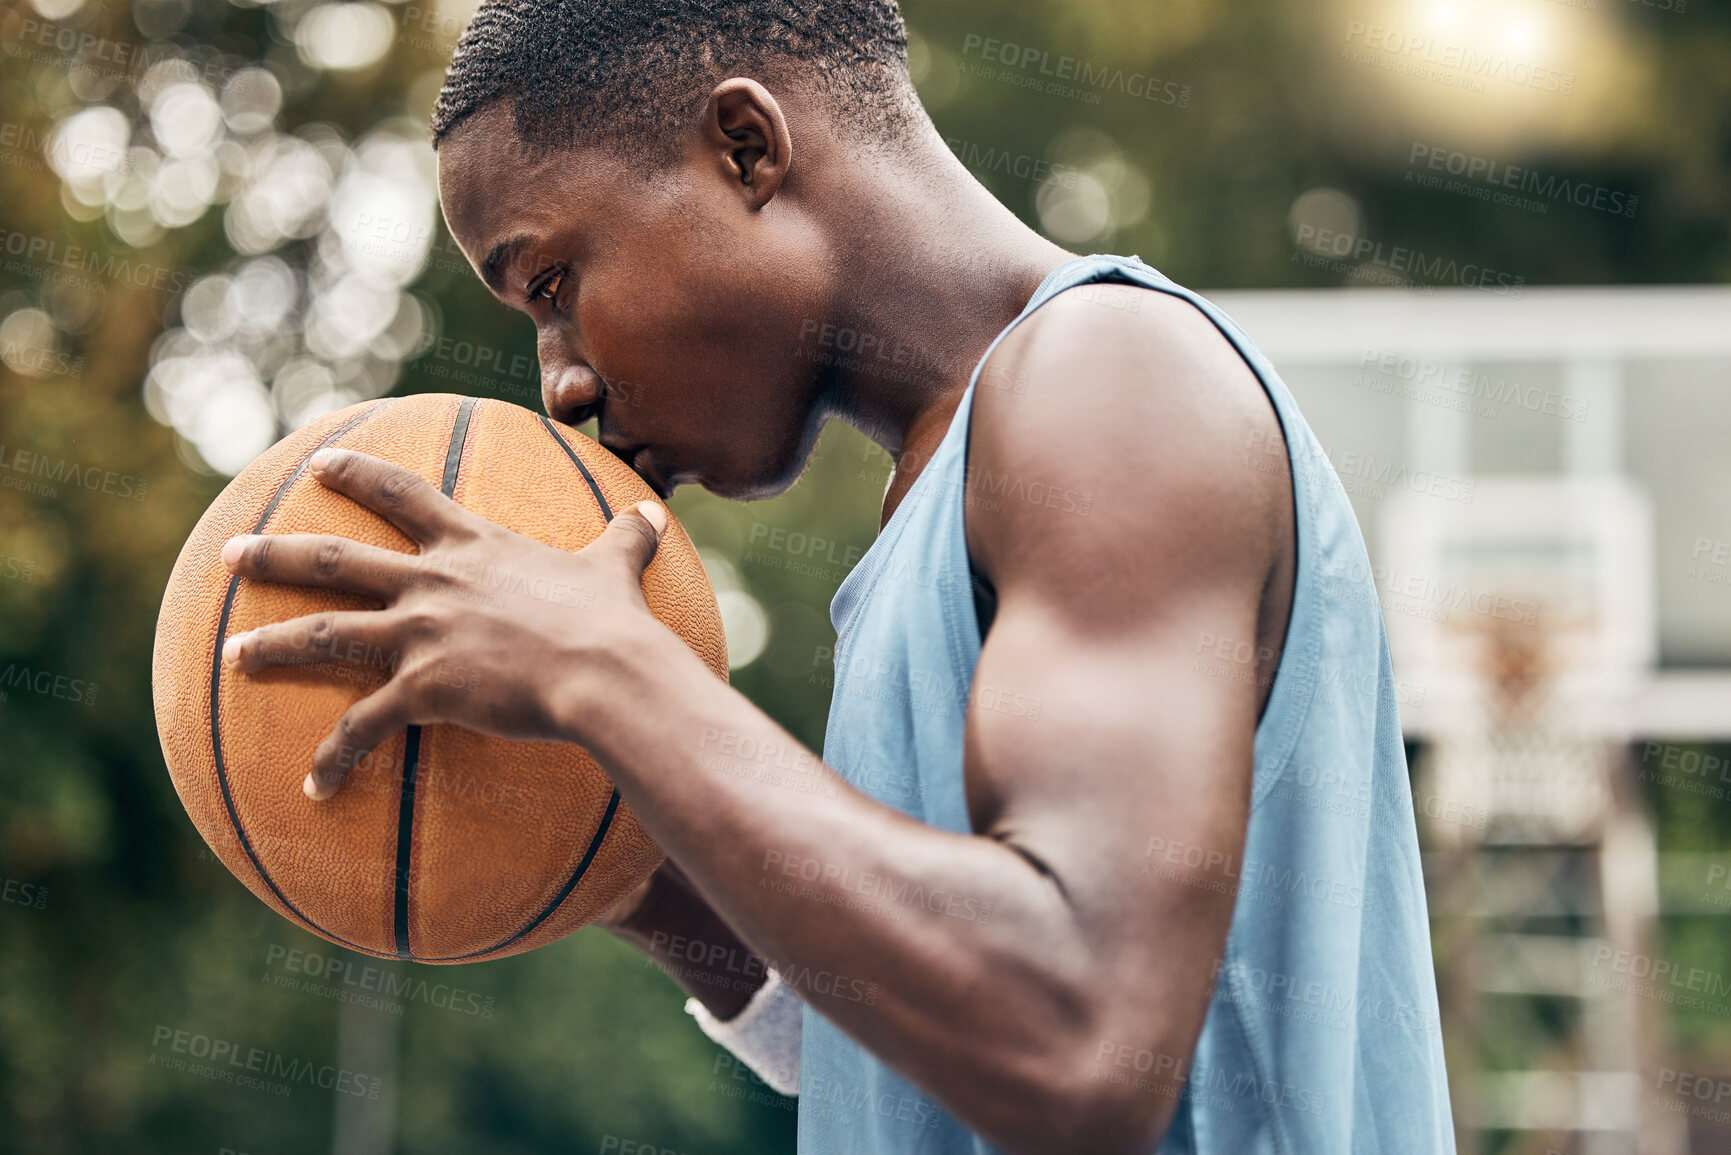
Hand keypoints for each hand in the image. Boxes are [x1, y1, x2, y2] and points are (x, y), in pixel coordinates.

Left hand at [219, 446, 670, 799]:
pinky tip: (314, 789)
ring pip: (324, 634)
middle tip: (229, 553)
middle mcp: (432, 583)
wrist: (604, 671)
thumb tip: (658, 512)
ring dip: (270, 645)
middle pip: (334, 559)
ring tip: (228, 655)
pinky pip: (363, 728)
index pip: (402, 495)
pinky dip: (334, 758)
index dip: (357, 475)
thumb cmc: (613, 621)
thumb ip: (627, 538)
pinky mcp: (421, 689)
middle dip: (273, 554)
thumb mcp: (618, 567)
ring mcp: (420, 634)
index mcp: (472, 547)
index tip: (319, 464)